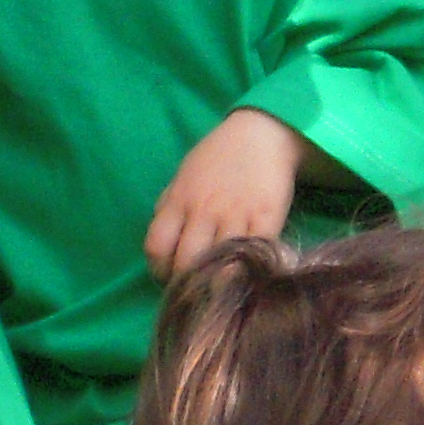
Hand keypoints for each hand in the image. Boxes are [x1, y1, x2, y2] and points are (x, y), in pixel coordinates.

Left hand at [144, 109, 308, 277]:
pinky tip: (248, 272)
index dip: (159, 270)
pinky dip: (249, 270)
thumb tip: (161, 246)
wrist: (261, 135)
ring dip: (217, 282)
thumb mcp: (183, 178)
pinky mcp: (267, 218)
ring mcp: (236, 215)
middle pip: (186, 262)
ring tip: (221, 286)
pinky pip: (254, 254)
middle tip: (196, 289)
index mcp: (179, 201)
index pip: (156, 247)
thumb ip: (169, 209)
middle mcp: (203, 210)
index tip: (169, 276)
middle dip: (187, 283)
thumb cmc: (217, 157)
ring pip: (219, 264)